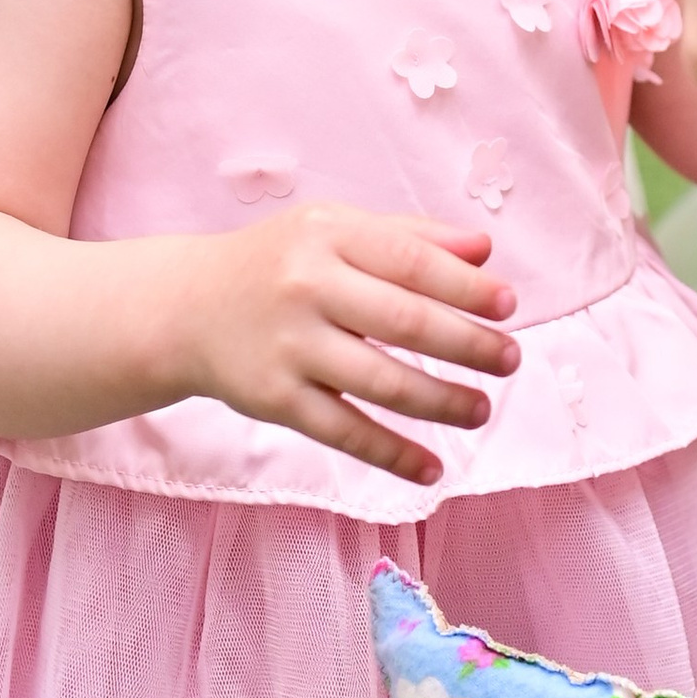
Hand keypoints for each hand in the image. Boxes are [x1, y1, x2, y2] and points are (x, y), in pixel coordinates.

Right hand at [176, 203, 519, 489]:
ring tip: (481, 408)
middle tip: (510, 359)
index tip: (509, 307)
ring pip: (381, 382)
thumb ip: (410, 237)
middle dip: (468, 345)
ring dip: (441, 402)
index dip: (467, 287)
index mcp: (330, 236)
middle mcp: (308, 288)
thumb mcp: (335, 230)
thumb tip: (485, 251)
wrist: (186, 308)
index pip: (412, 262)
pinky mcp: (275, 399)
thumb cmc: (279, 263)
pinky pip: (344, 432)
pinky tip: (432, 467)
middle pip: (405, 321)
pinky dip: (392, 455)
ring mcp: (290, 347)